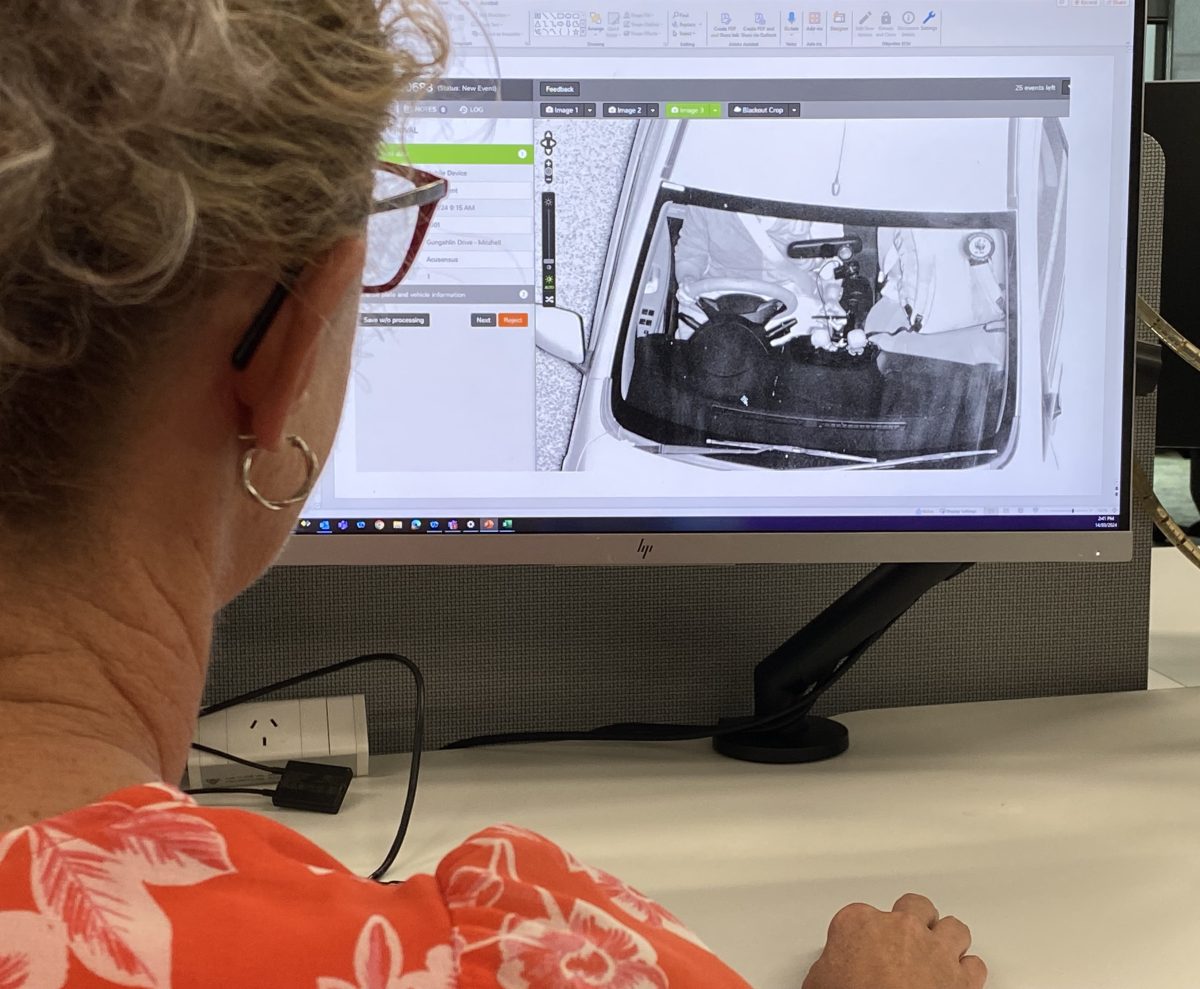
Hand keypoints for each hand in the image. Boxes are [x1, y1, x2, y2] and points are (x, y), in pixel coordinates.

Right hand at [802, 894, 986, 988]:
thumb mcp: (819, 981)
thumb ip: (828, 967)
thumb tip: (828, 977)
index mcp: (858, 923)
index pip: (860, 913)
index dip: (862, 930)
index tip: (860, 945)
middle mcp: (900, 928)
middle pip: (914, 906)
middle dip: (913, 918)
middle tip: (906, 934)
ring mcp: (934, 950)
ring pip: (953, 928)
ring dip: (947, 938)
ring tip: (940, 948)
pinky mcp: (961, 979)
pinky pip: (974, 965)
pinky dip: (968, 970)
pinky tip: (960, 974)